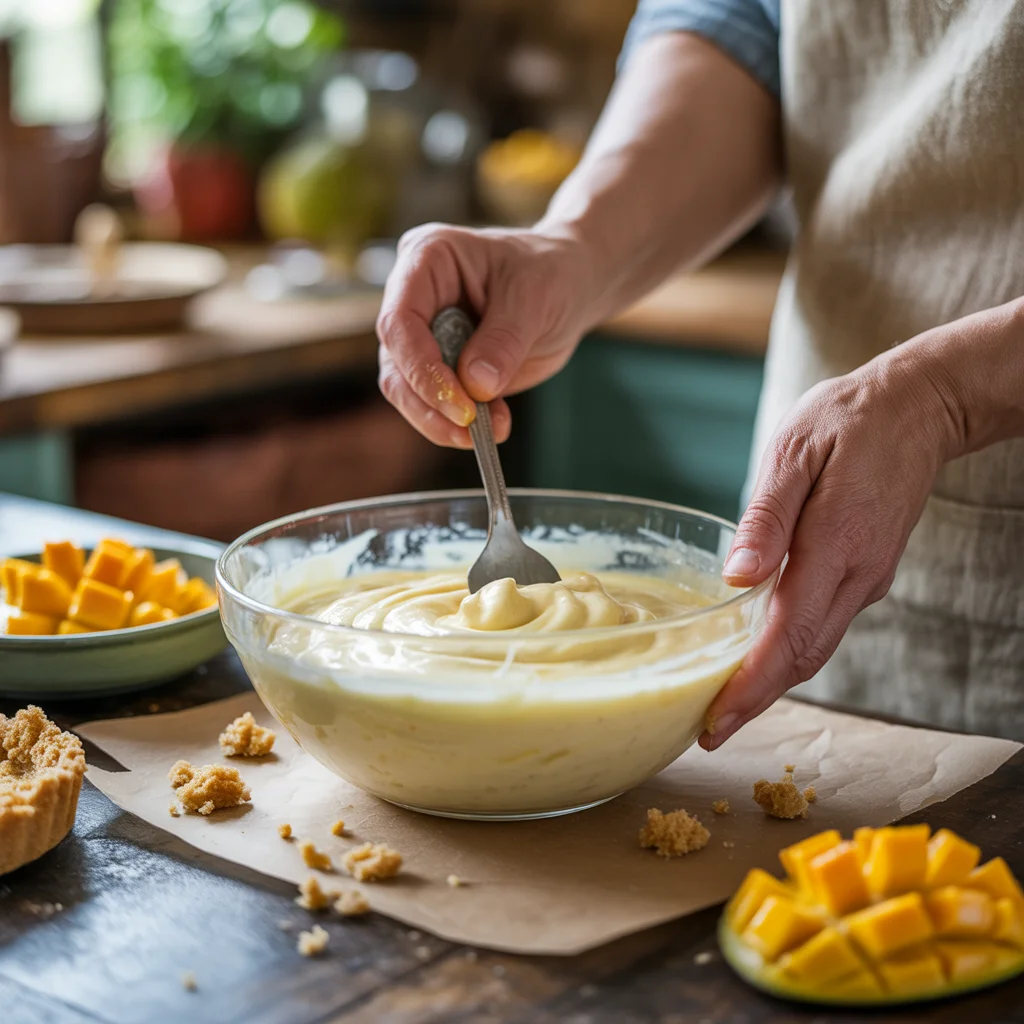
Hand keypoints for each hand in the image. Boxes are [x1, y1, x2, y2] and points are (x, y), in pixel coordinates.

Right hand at [376, 223, 594, 447]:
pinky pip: (436, 405)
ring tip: (491, 430)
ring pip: (409, 392)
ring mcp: (425, 336)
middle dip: (430, 403)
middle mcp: (414, 298)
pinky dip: (460, 424)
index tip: (459, 402)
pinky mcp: (442, 368)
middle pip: (397, 364)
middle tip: (470, 426)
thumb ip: (504, 341)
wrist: (571, 287)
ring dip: (443, 421)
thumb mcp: (535, 298)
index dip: (421, 367)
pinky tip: (495, 425)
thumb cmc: (550, 273)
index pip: (401, 321)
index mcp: (427, 260)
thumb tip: (476, 385)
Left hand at [699, 346, 962, 749]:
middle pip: (802, 659)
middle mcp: (857, 576)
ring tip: (724, 706)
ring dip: (772, 683)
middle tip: (707, 731)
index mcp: (835, 546)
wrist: (918, 409)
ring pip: (815, 649)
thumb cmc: (848, 422)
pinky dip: (789, 653)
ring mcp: (866, 579)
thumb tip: (735, 578)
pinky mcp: (866, 574)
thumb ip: (767, 518)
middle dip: (755, 701)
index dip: (750, 687)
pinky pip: (824, 626)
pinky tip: (757, 656)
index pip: (788, 638)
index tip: (715, 722)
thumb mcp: (795, 452)